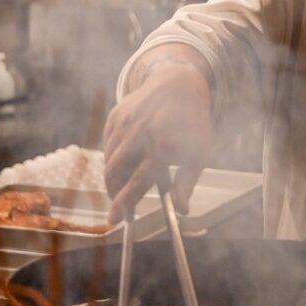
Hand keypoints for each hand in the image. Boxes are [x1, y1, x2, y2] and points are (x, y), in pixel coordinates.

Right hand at [102, 59, 211, 223]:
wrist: (178, 85)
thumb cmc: (192, 124)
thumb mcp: (198, 154)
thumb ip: (187, 183)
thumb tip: (181, 211)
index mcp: (162, 147)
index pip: (136, 183)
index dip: (123, 204)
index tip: (113, 220)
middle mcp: (140, 135)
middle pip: (114, 174)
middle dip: (113, 194)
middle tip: (120, 205)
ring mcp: (125, 124)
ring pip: (108, 160)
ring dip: (113, 178)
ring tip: (124, 184)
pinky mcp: (116, 116)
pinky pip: (107, 144)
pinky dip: (111, 158)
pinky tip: (124, 161)